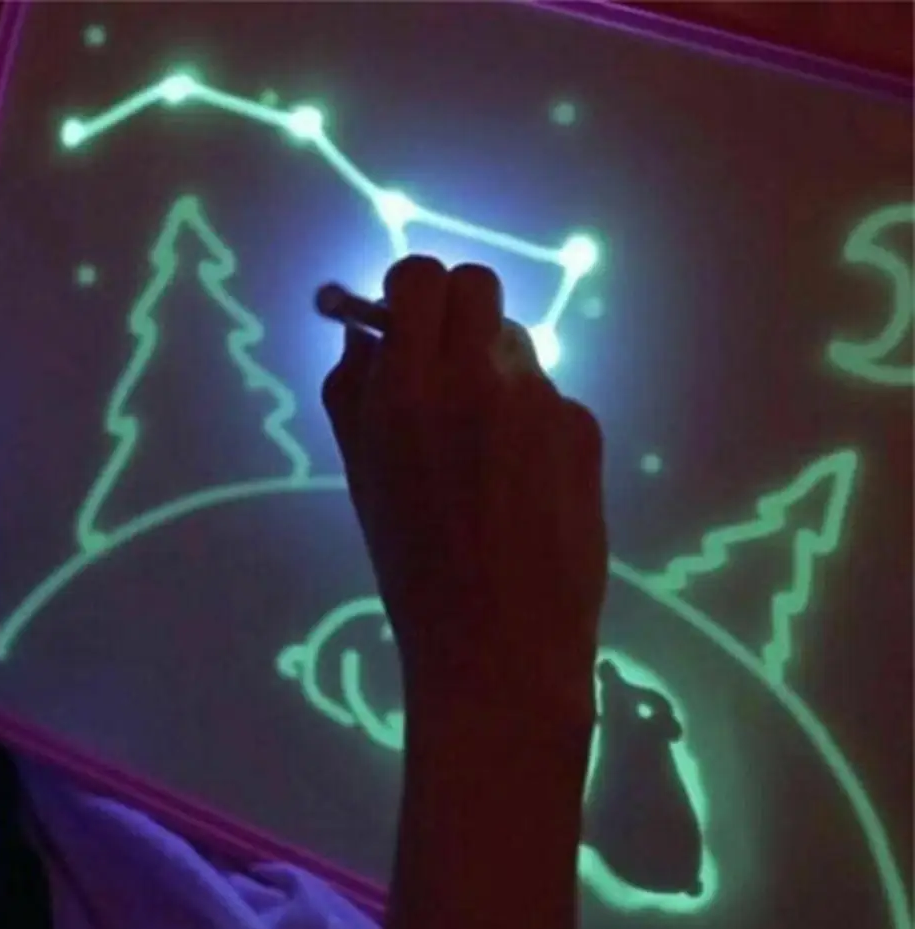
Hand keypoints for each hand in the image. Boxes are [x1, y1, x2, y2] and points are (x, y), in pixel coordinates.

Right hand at [322, 256, 606, 738]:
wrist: (500, 643)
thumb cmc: (412, 567)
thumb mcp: (361, 478)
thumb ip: (353, 391)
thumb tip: (364, 330)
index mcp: (411, 388)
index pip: (420, 277)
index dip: (409, 293)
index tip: (406, 321)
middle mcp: (481, 378)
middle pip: (479, 287)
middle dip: (456, 311)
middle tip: (446, 361)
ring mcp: (542, 401)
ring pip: (517, 346)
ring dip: (495, 370)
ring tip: (486, 445)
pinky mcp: (585, 429)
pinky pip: (551, 397)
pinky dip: (533, 420)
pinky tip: (526, 480)